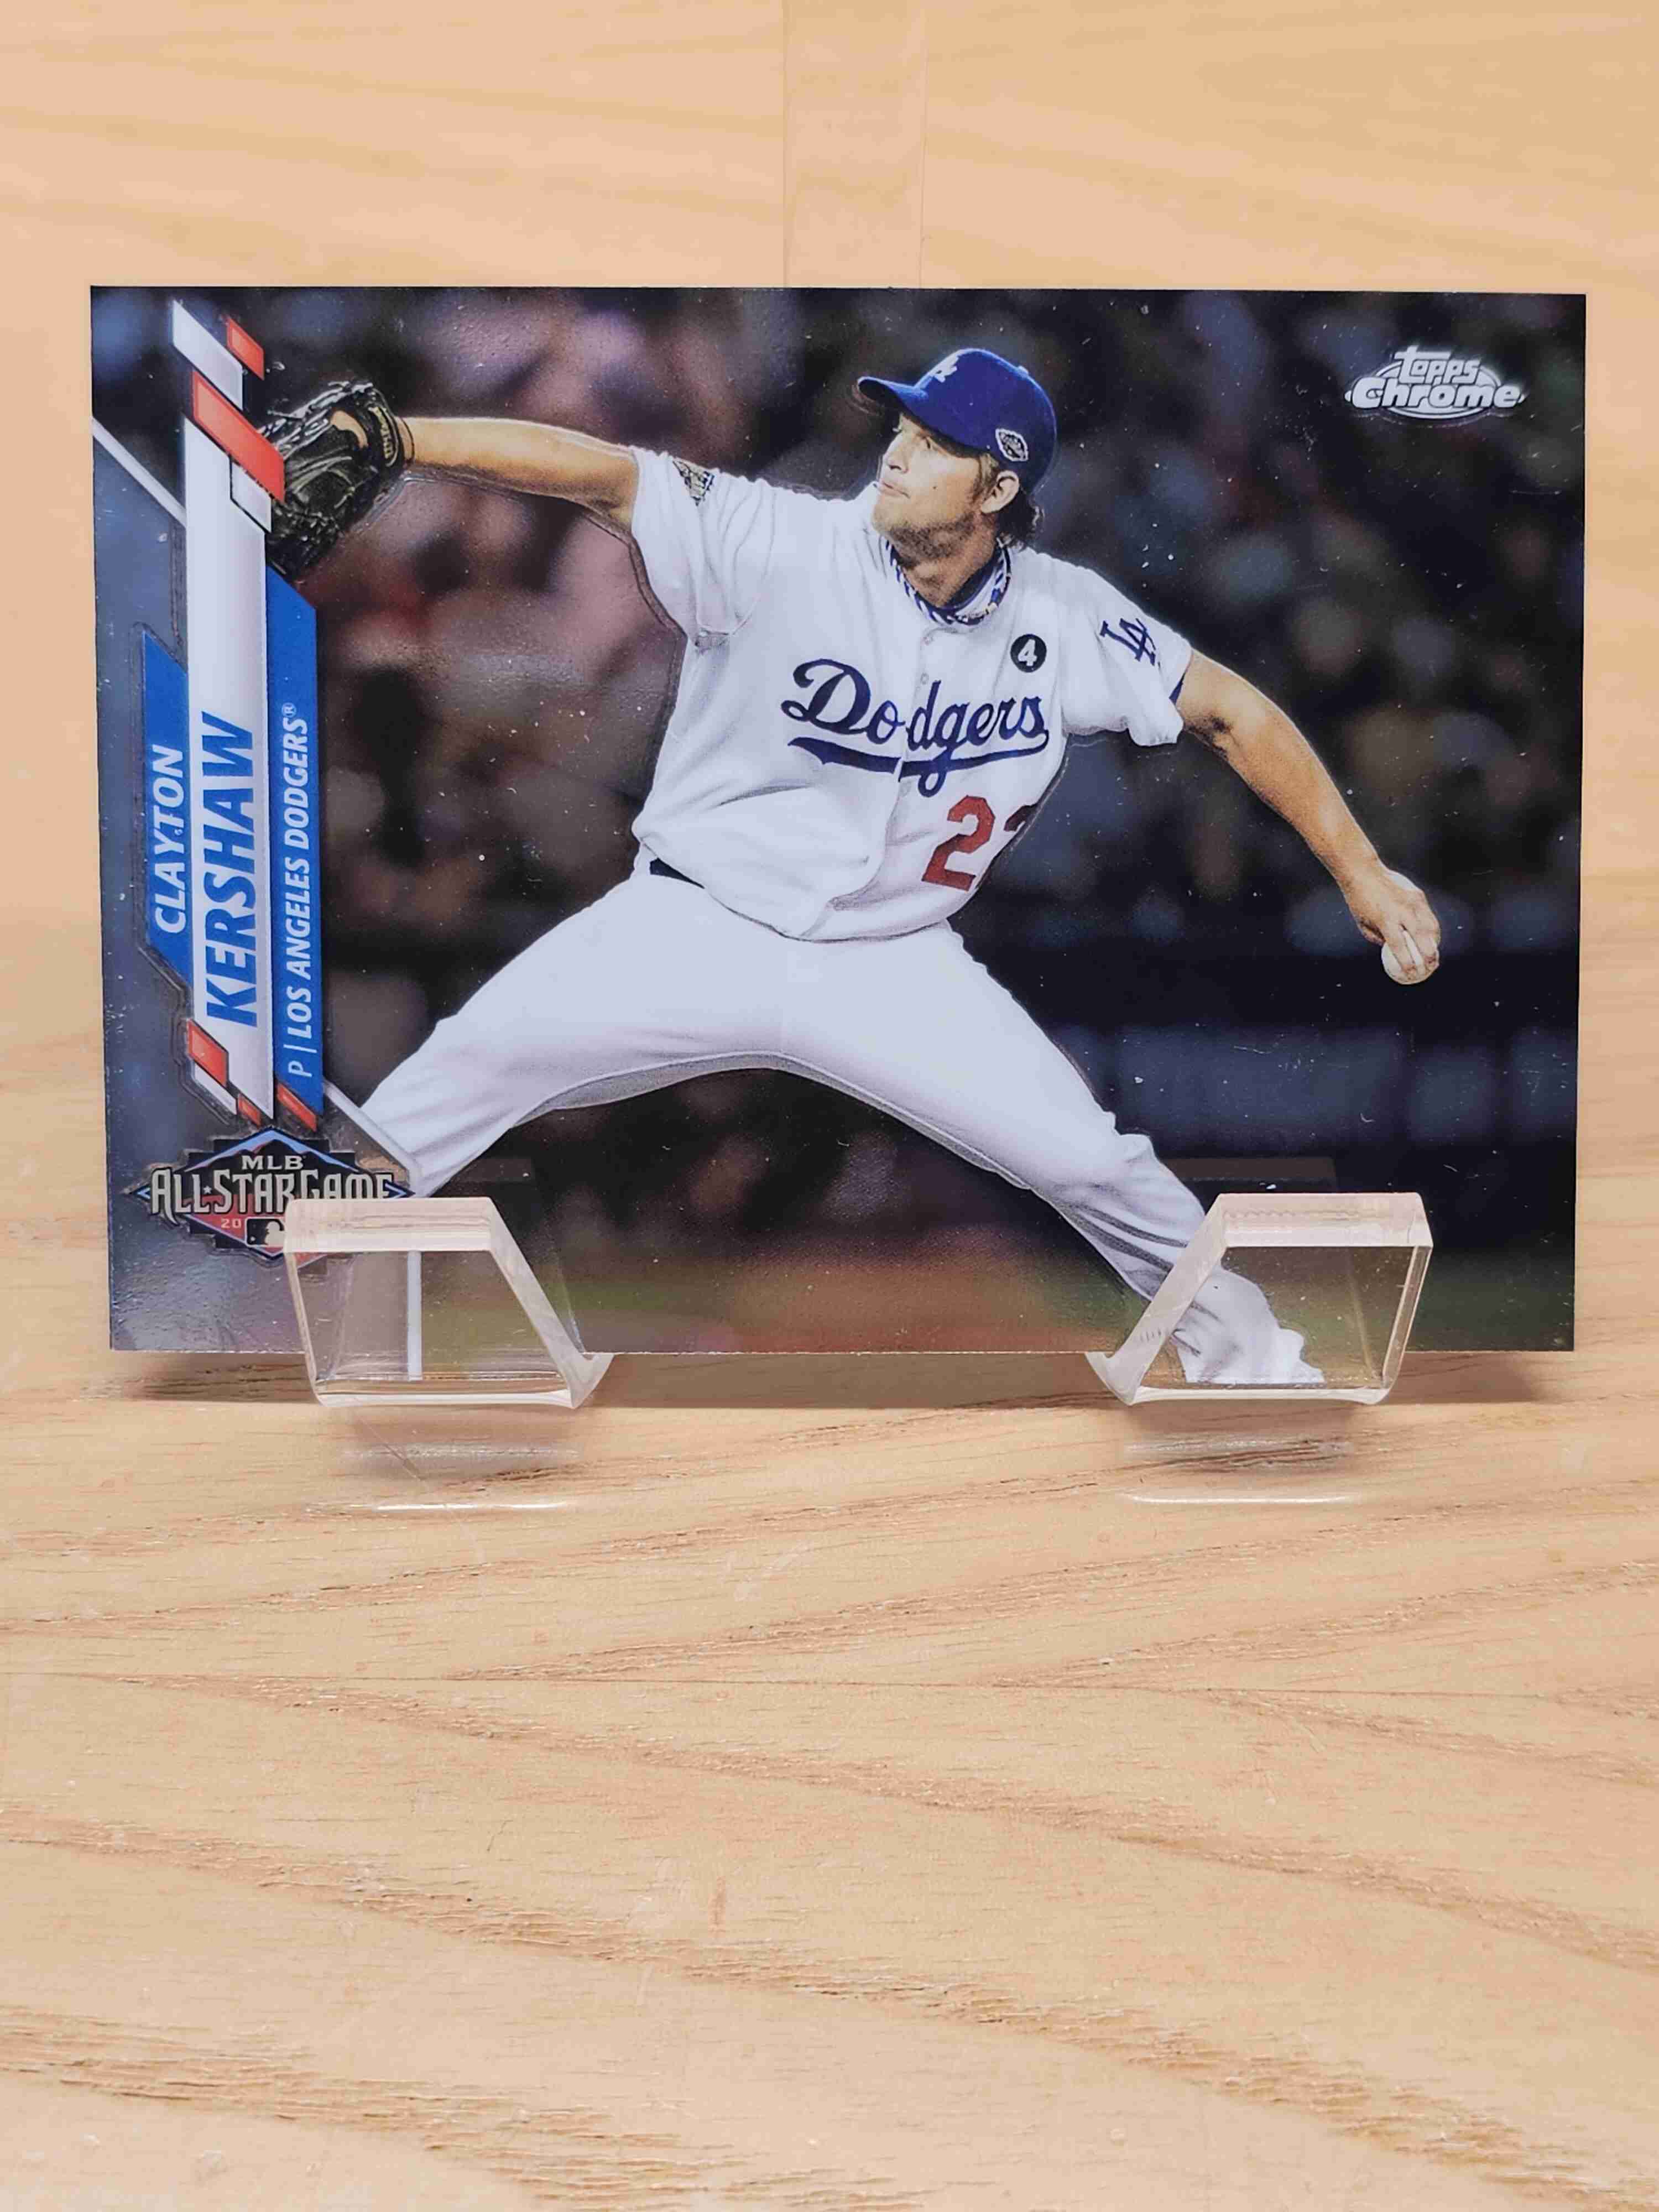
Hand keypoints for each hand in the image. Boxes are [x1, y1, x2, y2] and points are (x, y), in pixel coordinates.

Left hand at [1340, 863, 1440, 982]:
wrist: (1364, 872)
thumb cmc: (1360, 901)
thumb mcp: (1363, 924)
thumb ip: (1378, 938)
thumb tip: (1392, 950)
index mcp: (1385, 921)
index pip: (1400, 947)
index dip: (1407, 963)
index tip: (1412, 974)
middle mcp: (1402, 911)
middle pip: (1421, 938)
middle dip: (1429, 955)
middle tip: (1431, 967)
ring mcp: (1412, 902)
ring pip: (1430, 926)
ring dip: (1435, 942)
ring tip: (1435, 954)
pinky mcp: (1418, 895)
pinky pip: (1429, 915)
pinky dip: (1432, 928)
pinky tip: (1432, 937)